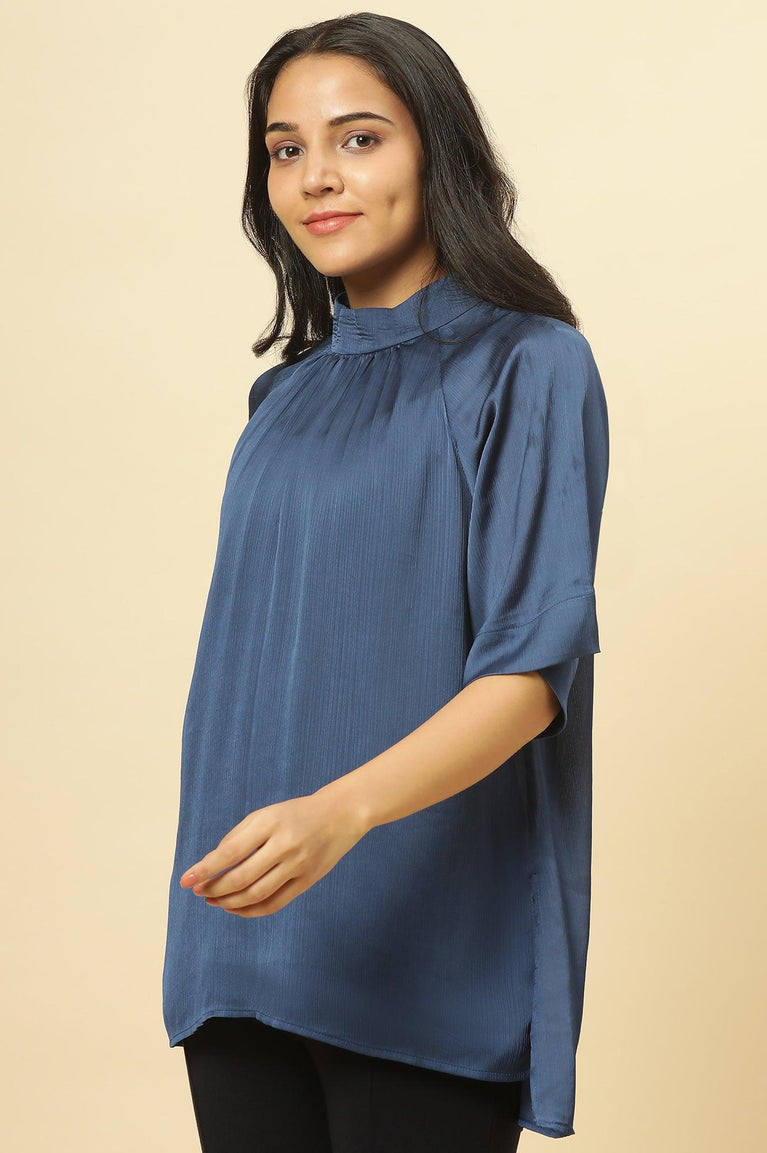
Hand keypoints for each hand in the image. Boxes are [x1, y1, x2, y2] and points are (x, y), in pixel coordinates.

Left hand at [179, 787, 367, 916]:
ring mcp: (298, 866)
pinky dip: (250, 910)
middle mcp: (284, 845)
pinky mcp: (307, 881)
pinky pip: (274, 904)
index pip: (230, 852)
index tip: (185, 880)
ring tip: (213, 900)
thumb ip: (238, 836)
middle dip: (214, 889)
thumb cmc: (296, 813)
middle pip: (241, 878)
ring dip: (228, 902)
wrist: (340, 815)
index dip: (204, 869)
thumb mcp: (266, 814)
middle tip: (198, 891)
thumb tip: (212, 865)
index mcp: (269, 823)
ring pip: (256, 895)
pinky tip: (235, 908)